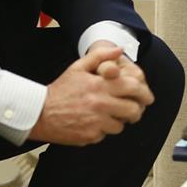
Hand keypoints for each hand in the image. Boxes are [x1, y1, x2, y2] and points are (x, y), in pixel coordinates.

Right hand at [28, 44, 154, 145]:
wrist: (39, 113)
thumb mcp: (78, 67)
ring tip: (110, 115)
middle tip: (134, 109)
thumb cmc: (61, 89)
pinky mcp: (89, 136)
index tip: (148, 97)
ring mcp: (95, 122)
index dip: (144, 93)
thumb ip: (100, 56)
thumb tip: (120, 50)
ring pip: (120, 126)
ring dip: (119, 121)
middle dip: (137, 110)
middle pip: (132, 111)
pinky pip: (105, 135)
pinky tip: (94, 122)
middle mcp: (100, 104)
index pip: (132, 88)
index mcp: (100, 85)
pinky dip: (103, 130)